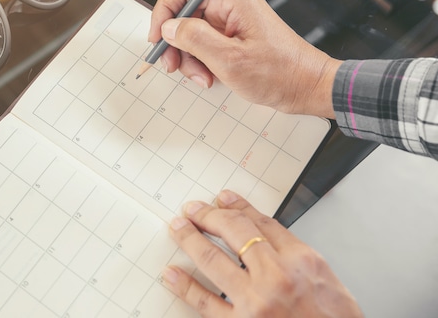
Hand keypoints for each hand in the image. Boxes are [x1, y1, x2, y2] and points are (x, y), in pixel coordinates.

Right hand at [148, 0, 340, 116]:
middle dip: (174, 40)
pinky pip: (204, 42)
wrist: (307, 87)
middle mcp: (230, 4)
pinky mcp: (232, 36)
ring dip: (187, 56)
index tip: (158, 37)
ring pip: (190, 30)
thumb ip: (194, 39)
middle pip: (183, 11)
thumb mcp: (229, 60)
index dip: (164, 10)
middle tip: (173, 65)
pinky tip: (208, 76)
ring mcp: (231, 20)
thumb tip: (168, 27)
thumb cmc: (280, 73)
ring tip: (199, 76)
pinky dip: (199, 60)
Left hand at [165, 190, 361, 317]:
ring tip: (178, 228)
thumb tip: (265, 236)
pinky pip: (204, 301)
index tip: (223, 199)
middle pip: (234, 231)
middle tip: (193, 209)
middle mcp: (277, 277)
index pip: (262, 223)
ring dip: (190, 239)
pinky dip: (184, 285)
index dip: (238, 207)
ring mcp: (255, 302)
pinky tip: (172, 274)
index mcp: (302, 261)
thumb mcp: (329, 283)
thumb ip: (296, 258)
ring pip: (212, 259)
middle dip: (209, 215)